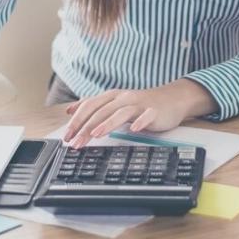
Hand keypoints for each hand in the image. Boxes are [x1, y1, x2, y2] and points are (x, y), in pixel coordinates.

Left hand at [63, 79, 217, 147]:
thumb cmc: (141, 104)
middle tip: (76, 142)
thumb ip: (94, 106)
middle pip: (101, 111)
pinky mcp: (154, 111)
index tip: (67, 136)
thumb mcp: (115, 103)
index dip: (77, 120)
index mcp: (112, 96)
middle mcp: (124, 98)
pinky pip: (147, 116)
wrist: (171, 99)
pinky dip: (140, 121)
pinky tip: (135, 129)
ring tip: (96, 134)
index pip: (90, 106)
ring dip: (107, 123)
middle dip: (86, 127)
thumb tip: (70, 110)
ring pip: (120, 112)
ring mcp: (139, 104)